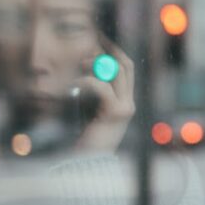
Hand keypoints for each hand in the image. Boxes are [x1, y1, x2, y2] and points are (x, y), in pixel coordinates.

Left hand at [72, 35, 135, 153]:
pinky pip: (102, 86)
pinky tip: (74, 85)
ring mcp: (126, 108)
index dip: (115, 52)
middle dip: (110, 51)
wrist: (89, 163)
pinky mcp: (116, 112)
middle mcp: (130, 103)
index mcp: (125, 102)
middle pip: (126, 66)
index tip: (100, 41)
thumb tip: (86, 67)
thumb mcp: (90, 111)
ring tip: (80, 64)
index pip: (127, 69)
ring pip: (117, 72)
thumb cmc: (86, 139)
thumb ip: (94, 93)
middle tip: (93, 41)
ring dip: (97, 63)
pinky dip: (86, 81)